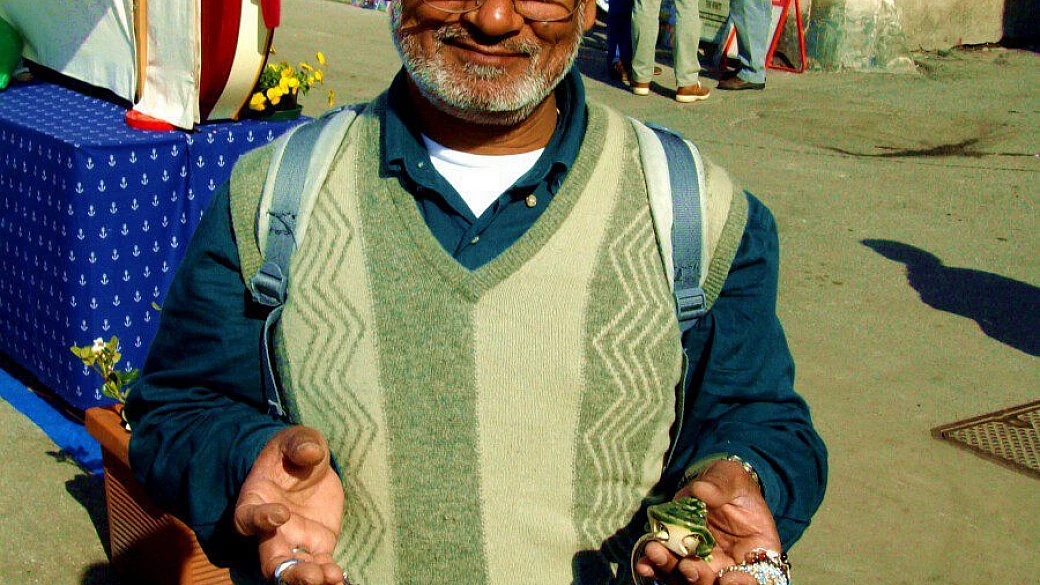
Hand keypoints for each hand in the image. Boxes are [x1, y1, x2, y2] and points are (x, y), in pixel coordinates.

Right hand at [234, 426, 346, 584]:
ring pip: (295, 571)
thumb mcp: (298, 439)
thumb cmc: (294, 450)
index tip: (281, 513)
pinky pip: (321, 568)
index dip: (260, 520)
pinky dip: (329, 577)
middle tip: (311, 576)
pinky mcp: (318, 546)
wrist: (308, 466)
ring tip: (332, 578)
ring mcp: (294, 541)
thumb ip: (301, 444)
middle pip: (271, 561)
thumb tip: (311, 452)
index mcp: (256, 501)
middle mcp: (271, 530)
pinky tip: (341, 581)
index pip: (248, 518)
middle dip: (288, 572)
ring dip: (310, 579)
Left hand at [633, 459, 781, 583]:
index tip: (726, 579)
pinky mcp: (680, 556)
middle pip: (716, 583)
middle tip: (686, 567)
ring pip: (688, 579)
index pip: (754, 577)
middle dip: (700, 579)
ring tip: (655, 554)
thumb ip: (720, 486)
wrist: (712, 483)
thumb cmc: (731, 482)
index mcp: (756, 550)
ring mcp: (704, 563)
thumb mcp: (731, 477)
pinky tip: (644, 562)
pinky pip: (667, 568)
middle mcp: (731, 564)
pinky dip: (655, 567)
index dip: (742, 583)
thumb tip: (701, 490)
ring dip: (671, 571)